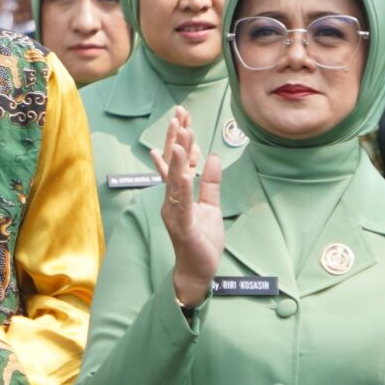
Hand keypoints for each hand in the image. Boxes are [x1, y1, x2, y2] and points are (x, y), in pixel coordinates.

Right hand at [156, 106, 225, 307]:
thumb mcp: (211, 206)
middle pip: (173, 165)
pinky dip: (183, 188)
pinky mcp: (183, 227)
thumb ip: (211, 183)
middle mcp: (171, 201)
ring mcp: (175, 213)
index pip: (178, 163)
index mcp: (177, 195)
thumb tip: (214, 157)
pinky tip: (185, 174)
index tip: (182, 117)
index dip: (180, 140)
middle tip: (178, 115)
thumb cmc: (201, 240)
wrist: (197, 270)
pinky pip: (183, 205)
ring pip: (175, 181)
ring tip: (180, 137)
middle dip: (177, 139)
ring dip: (177, 159)